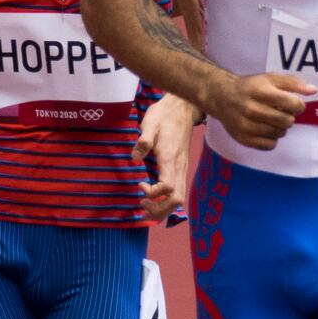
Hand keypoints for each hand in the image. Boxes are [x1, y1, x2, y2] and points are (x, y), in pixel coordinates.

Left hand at [135, 95, 197, 220]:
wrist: (182, 108)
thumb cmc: (164, 116)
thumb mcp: (150, 124)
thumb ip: (143, 141)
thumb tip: (134, 159)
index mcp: (170, 158)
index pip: (168, 187)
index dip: (154, 193)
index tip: (140, 185)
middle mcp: (179, 167)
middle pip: (177, 200)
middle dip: (159, 210)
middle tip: (141, 206)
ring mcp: (182, 169)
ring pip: (179, 199)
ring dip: (163, 209)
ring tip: (146, 208)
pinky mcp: (181, 169)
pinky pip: (178, 192)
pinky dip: (166, 202)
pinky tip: (154, 199)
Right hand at [207, 72, 313, 150]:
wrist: (221, 97)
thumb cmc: (250, 87)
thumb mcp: (270, 78)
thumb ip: (293, 83)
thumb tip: (314, 91)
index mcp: (260, 92)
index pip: (292, 104)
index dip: (299, 105)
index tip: (293, 104)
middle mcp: (252, 109)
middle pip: (287, 121)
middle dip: (290, 117)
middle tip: (282, 112)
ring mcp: (246, 126)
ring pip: (279, 134)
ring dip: (281, 128)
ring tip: (273, 119)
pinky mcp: (244, 139)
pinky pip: (269, 145)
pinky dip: (272, 139)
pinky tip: (266, 129)